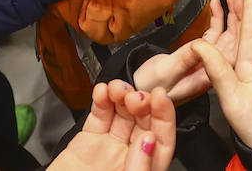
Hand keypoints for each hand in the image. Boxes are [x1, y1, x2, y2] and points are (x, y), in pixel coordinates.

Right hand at [50, 80, 175, 170]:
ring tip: (117, 89)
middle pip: (143, 123)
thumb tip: (150, 142)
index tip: (159, 97)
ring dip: (122, 96)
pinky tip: (102, 92)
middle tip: (136, 95)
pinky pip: (99, 116)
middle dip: (142, 104)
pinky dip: (101, 100)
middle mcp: (129, 159)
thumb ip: (138, 168)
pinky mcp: (88, 142)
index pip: (162, 141)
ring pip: (122, 115)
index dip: (164, 117)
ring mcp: (109, 149)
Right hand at [134, 0, 242, 101]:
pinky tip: (216, 4)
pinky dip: (216, 18)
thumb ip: (184, 59)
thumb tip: (201, 45)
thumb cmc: (149, 87)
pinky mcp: (198, 53)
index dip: (242, 32)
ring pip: (226, 37)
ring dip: (230, 16)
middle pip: (234, 43)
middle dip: (239, 19)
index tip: (244, 11)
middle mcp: (212, 70)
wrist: (137, 89)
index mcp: (208, 77)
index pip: (234, 54)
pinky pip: (213, 35)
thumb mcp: (166, 72)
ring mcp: (206, 61)